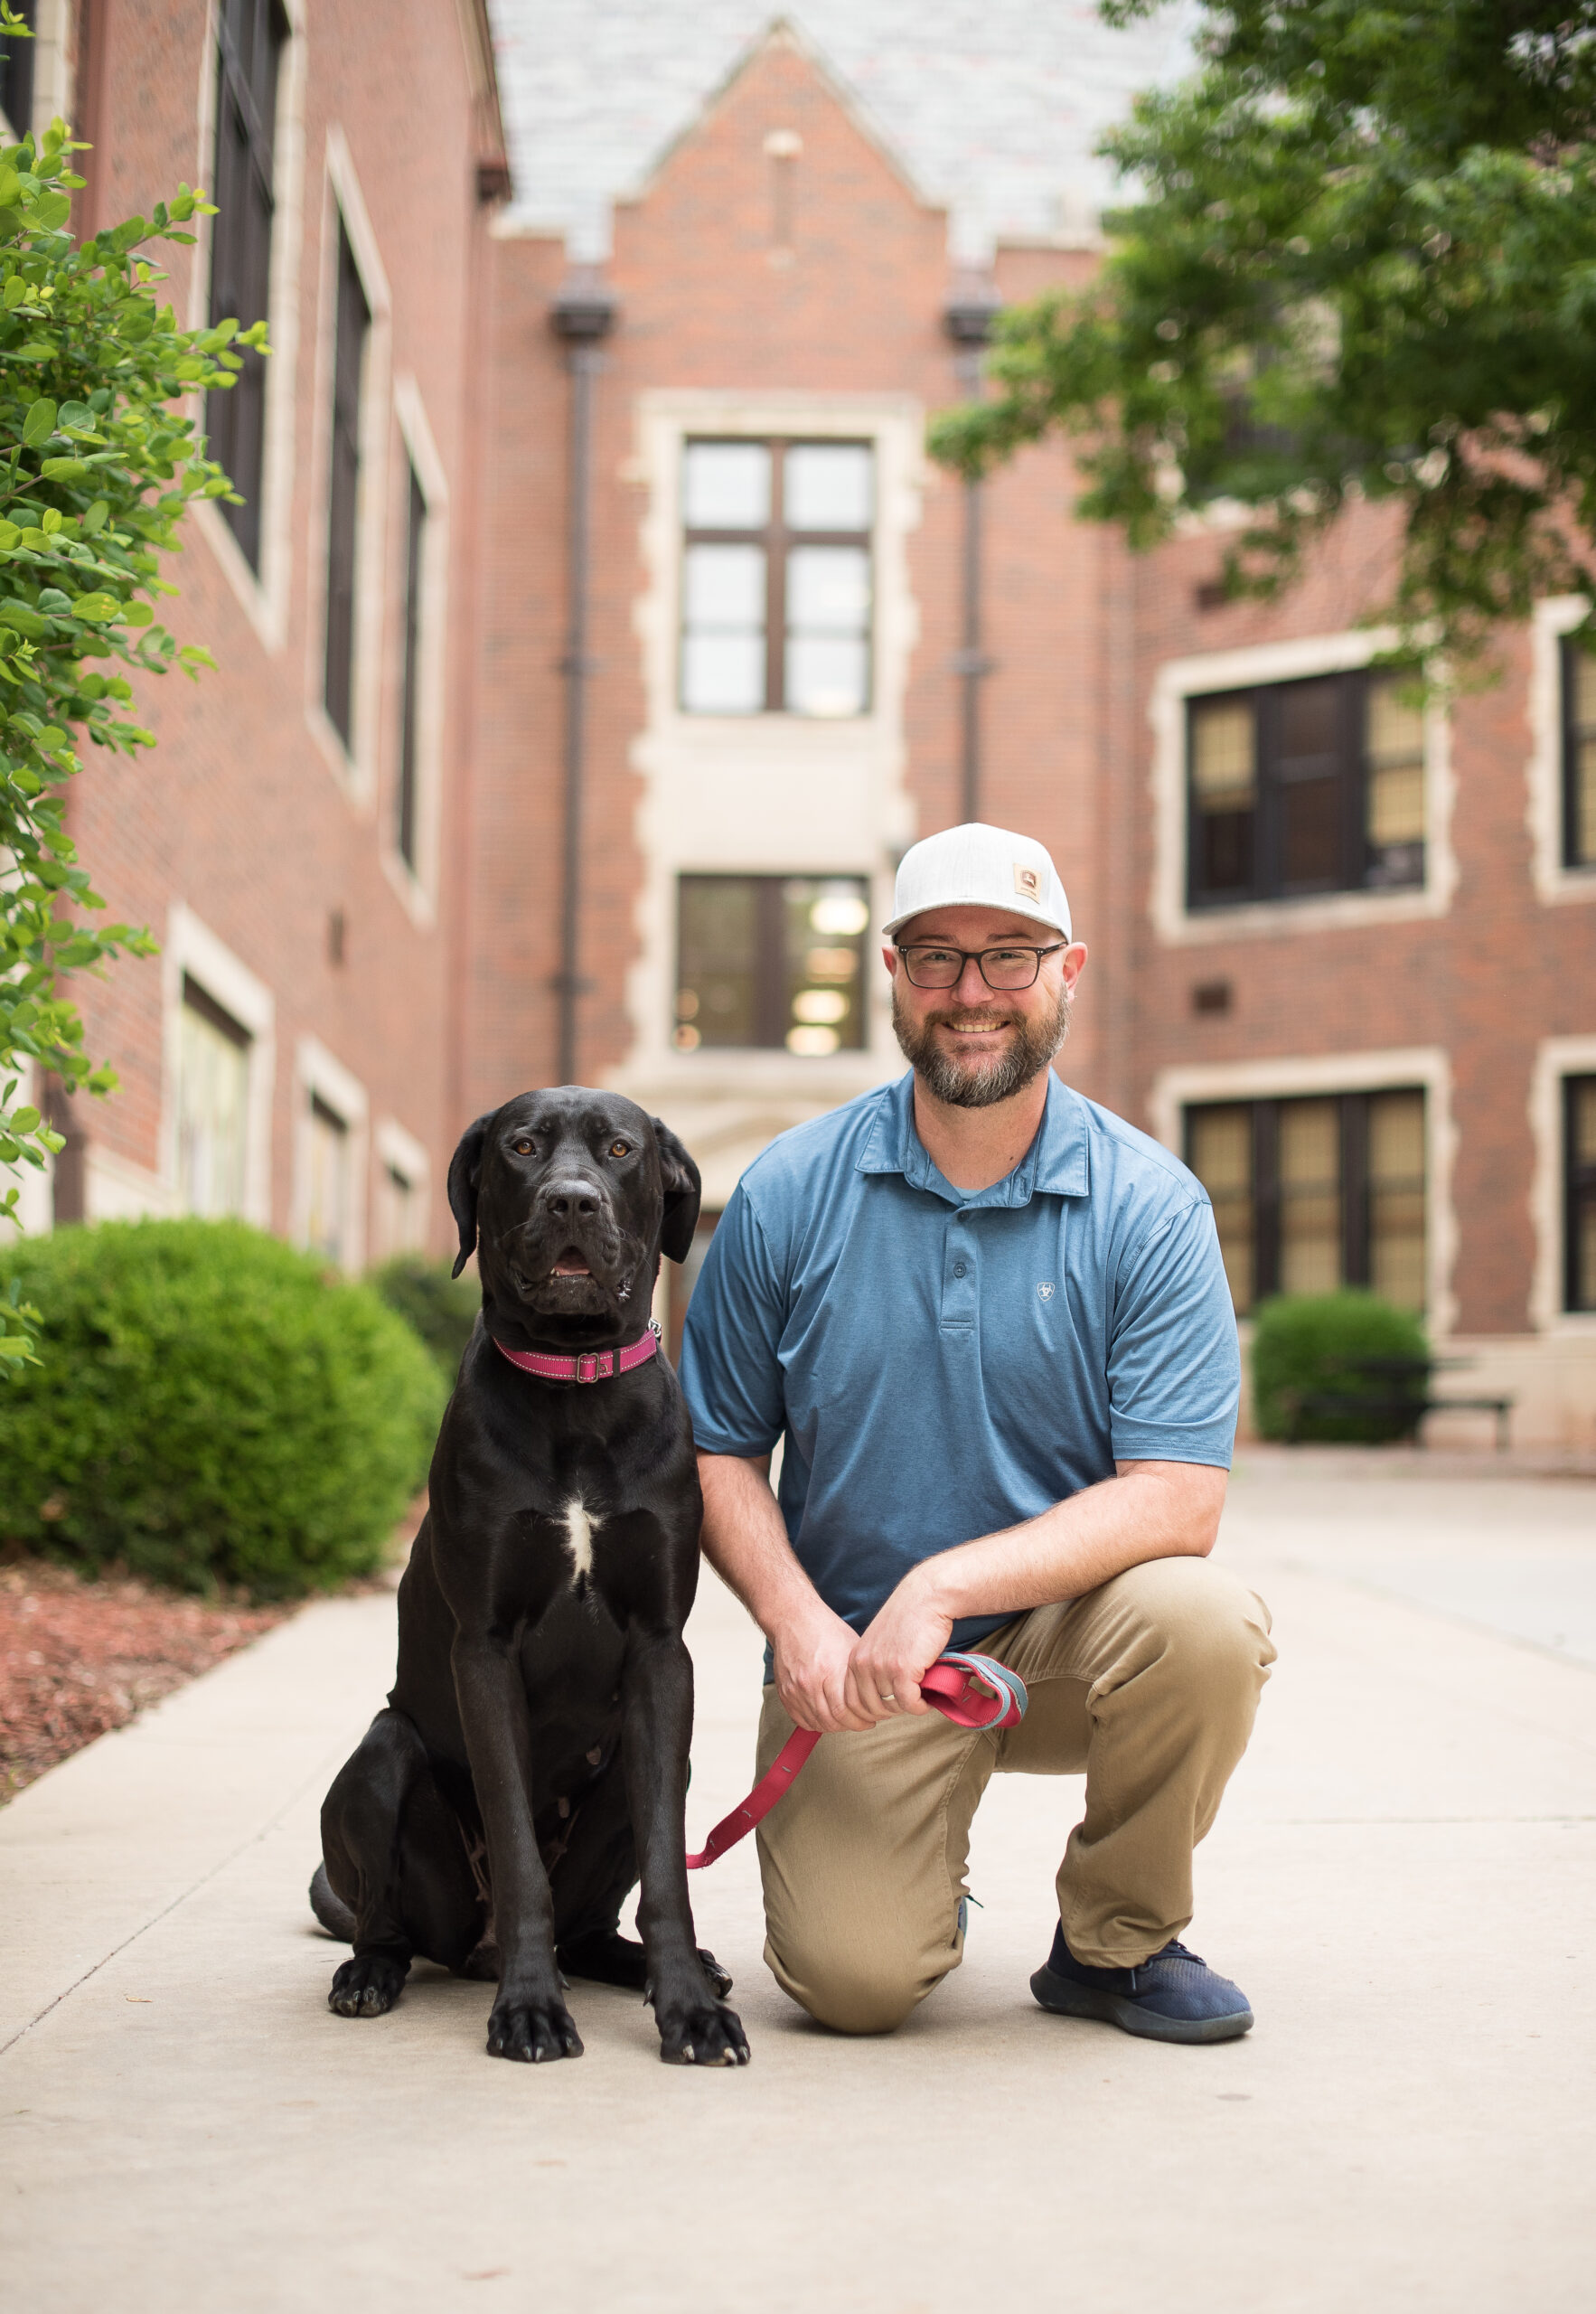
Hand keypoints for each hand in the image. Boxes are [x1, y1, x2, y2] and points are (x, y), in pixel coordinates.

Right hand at [771, 1598, 876, 1733]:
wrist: (793, 1619)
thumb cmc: (826, 1630)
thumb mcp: (852, 1648)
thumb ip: (860, 1675)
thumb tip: (878, 1696)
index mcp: (829, 1670)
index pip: (845, 1711)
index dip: (861, 1721)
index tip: (871, 1721)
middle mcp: (809, 1682)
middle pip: (832, 1721)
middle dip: (851, 1725)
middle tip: (862, 1722)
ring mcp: (794, 1689)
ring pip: (817, 1722)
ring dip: (835, 1726)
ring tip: (846, 1720)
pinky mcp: (785, 1692)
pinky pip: (801, 1719)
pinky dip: (816, 1723)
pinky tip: (828, 1716)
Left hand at [845, 1570, 953, 1725]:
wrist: (927, 1598)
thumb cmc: (909, 1618)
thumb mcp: (880, 1642)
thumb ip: (875, 1666)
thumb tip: (882, 1697)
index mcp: (855, 1658)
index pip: (850, 1702)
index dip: (869, 1712)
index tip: (887, 1710)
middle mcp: (864, 1664)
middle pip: (869, 1708)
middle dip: (889, 1712)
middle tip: (907, 1704)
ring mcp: (882, 1668)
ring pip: (891, 1706)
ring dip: (907, 1707)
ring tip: (920, 1698)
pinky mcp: (903, 1670)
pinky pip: (909, 1703)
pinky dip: (920, 1706)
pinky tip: (928, 1700)